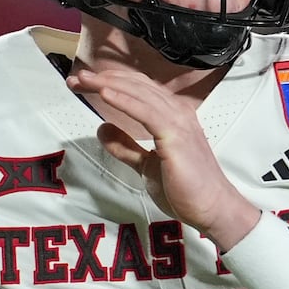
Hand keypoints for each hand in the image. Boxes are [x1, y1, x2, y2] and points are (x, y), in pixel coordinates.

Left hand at [67, 67, 259, 249]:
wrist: (212, 208)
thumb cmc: (186, 189)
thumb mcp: (146, 165)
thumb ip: (126, 146)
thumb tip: (102, 128)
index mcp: (172, 116)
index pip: (137, 91)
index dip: (110, 83)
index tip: (83, 86)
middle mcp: (176, 113)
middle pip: (135, 86)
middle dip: (103, 79)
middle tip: (76, 79)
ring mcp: (178, 122)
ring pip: (139, 94)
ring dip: (108, 84)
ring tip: (84, 81)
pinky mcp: (176, 136)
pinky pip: (146, 112)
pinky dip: (125, 100)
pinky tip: (105, 93)